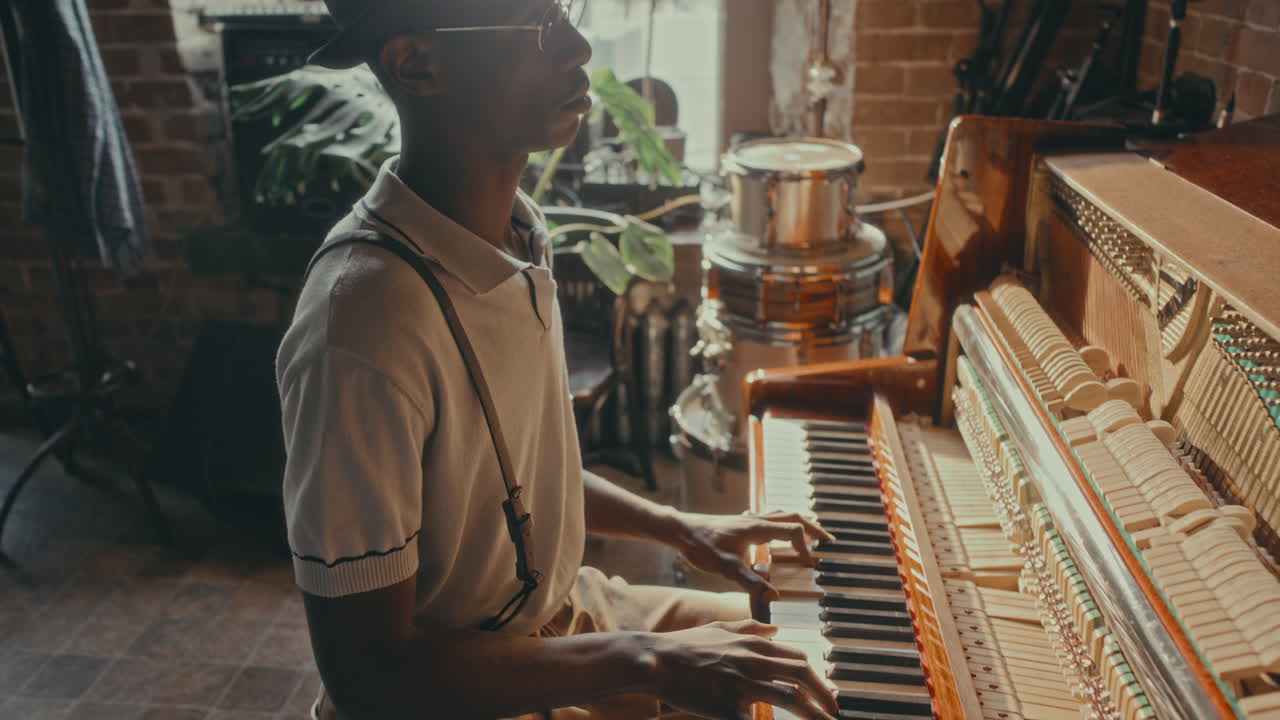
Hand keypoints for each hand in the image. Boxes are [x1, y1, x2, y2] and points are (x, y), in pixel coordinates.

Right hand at [645, 619, 838, 719]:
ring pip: (790, 697)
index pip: (798, 659)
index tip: (827, 693)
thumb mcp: (719, 629)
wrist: (657, 661)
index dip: (818, 677)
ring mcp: (742, 684)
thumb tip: (775, 628)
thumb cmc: (686, 646)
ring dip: (813, 713)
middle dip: (825, 695)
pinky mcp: (729, 706)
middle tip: (835, 711)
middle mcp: (754, 662)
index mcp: (753, 645)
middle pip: (802, 676)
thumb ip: (750, 628)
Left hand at [671, 511, 833, 606]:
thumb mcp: (725, 568)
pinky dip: (782, 521)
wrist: (680, 529)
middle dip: (813, 528)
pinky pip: (769, 516)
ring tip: (812, 533)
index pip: (793, 531)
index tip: (810, 564)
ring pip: (782, 513)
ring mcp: (749, 518)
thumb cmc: (700, 546)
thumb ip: (750, 582)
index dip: (806, 546)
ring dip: (800, 522)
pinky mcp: (741, 521)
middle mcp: (756, 519)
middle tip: (829, 541)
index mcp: (758, 528)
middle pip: (793, 516)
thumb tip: (774, 597)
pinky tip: (777, 529)